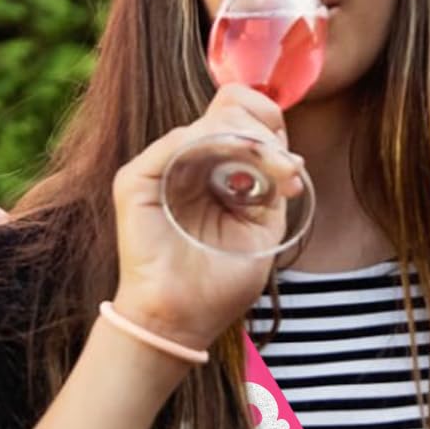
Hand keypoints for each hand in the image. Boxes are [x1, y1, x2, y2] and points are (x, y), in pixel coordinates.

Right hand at [111, 84, 303, 350]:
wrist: (179, 322)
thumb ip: (270, 185)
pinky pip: (180, 141)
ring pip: (212, 122)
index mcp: (211, 168)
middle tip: (288, 172)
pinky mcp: (136, 179)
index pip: (240, 115)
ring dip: (254, 143)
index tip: (293, 167)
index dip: (270, 125)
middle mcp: (184, 160)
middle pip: (230, 107)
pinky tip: (246, 172)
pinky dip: (219, 146)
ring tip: (279, 176)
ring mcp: (159, 166)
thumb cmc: (217, 284)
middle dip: (267, 133)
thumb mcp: (262, 228)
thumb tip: (289, 155)